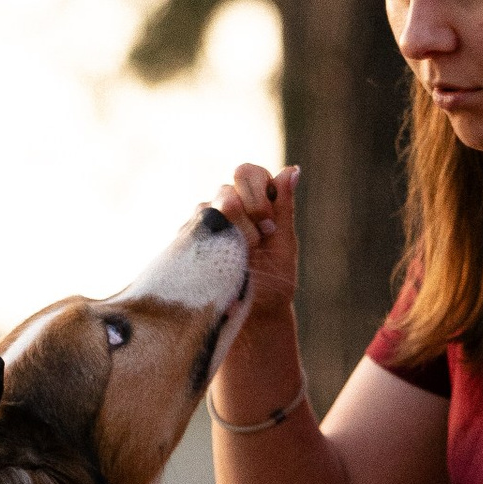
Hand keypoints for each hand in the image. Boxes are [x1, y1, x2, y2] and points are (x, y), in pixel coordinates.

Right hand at [211, 163, 300, 337]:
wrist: (253, 314)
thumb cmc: (273, 278)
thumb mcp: (285, 242)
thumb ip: (284, 205)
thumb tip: (293, 169)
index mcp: (253, 198)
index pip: (249, 172)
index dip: (259, 195)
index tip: (269, 227)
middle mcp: (227, 203)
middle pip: (229, 186)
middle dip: (247, 215)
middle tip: (257, 242)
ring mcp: (205, 220)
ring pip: (210, 207)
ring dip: (233, 235)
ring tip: (241, 259)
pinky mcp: (189, 238)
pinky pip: (195, 228)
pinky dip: (215, 246)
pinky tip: (222, 261)